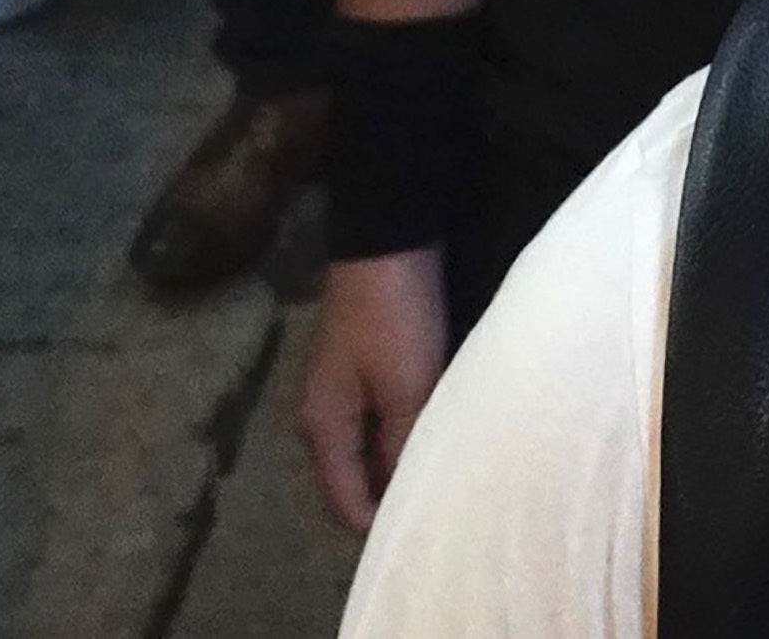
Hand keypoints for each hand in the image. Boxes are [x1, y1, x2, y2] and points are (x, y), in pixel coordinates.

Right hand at [302, 247, 455, 532]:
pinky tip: (436, 434)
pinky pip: (380, 425)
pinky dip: (402, 435)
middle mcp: (323, 419)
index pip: (344, 505)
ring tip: (445, 474)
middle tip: (443, 504)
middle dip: (391, 498)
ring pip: (369, 453)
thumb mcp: (407, 387)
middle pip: (353, 483)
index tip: (427, 528)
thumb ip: (403, 447)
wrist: (388, 240)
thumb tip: (406, 497)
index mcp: (323, 429)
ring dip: (400, 465)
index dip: (381, 525)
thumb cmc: (395, 319)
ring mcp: (341, 394)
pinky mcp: (362, 372)